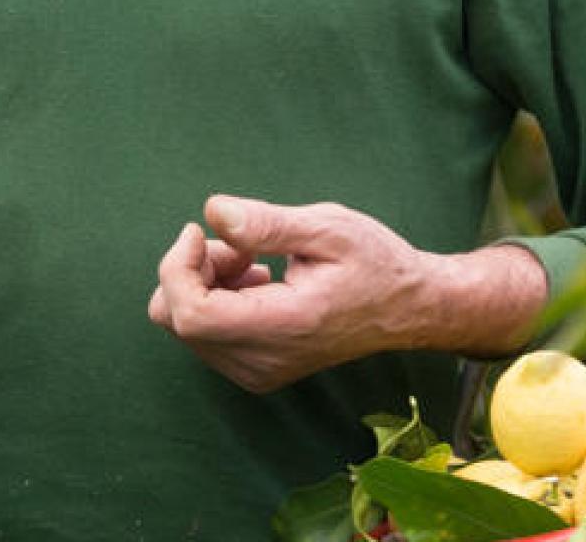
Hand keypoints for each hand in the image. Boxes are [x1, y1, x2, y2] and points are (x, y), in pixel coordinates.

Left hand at [148, 196, 542, 392]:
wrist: (409, 309)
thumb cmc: (374, 262)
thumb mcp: (327, 227)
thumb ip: (266, 224)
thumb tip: (213, 213)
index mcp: (283, 327)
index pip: (191, 315)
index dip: (178, 268)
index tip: (199, 231)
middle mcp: (263, 362)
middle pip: (176, 319)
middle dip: (192, 269)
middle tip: (241, 245)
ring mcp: (257, 372)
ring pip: (185, 326)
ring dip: (205, 282)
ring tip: (256, 261)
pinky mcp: (255, 370)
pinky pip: (205, 334)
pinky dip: (215, 298)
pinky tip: (258, 279)